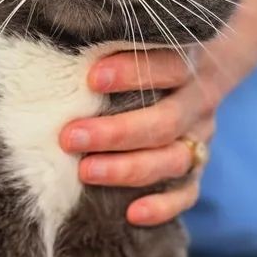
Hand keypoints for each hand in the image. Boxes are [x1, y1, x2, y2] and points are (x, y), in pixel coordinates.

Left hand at [60, 49, 219, 225]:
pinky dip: (163, 206)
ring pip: (174, 159)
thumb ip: (113, 46)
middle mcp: (198, 102)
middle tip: (70, 137)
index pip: (169, 65)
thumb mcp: (137, 42)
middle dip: (116, 132)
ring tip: (86, 171)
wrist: (199, 71)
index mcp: (187, 63)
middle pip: (165, 122)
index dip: (132, 73)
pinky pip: (187, 193)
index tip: (91, 79)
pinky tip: (133, 213)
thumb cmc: (144, 56)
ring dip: (129, 168)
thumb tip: (56, 43)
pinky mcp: (197, 167)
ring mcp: (200, 137)